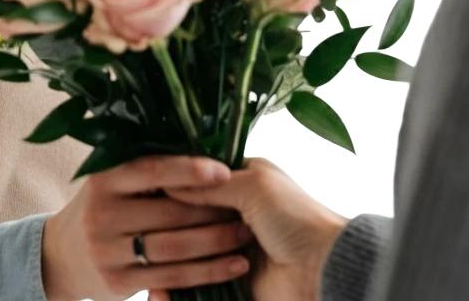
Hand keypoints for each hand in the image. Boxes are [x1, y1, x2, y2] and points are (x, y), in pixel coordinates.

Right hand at [41, 154, 254, 300]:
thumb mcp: (115, 182)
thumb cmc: (106, 209)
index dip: (189, 170)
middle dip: (213, 209)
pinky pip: (173, 277)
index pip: (152, 170)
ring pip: (175, 246)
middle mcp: (101, 212)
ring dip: (217, 241)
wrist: (63, 259)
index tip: (224, 170)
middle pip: (169, 211)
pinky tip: (235, 265)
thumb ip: (150, 170)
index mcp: (105, 177)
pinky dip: (209, 272)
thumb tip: (204, 144)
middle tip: (247, 207)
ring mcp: (107, 250)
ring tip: (246, 233)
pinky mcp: (118, 283)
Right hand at [162, 157, 348, 300]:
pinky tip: (158, 289)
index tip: (147, 189)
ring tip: (143, 259)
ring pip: (183, 251)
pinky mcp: (226, 282)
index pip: (194, 180)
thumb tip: (165, 183)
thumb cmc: (297, 218)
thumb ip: (209, 184)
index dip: (173, 185)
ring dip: (168, 255)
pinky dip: (174, 289)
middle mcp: (230, 212)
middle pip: (183, 216)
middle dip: (168, 222)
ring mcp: (225, 248)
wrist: (325, 270)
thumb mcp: (253, 186)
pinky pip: (192, 285)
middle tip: (144, 226)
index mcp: (239, 181)